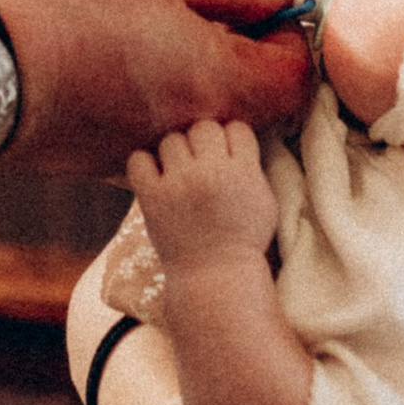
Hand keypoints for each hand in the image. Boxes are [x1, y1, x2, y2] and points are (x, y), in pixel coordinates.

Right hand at [0, 0, 310, 170]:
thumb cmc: (67, 3)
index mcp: (217, 90)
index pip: (293, 77)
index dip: (289, 29)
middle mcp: (185, 133)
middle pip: (229, 73)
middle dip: (216, 6)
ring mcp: (135, 149)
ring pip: (167, 75)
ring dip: (155, 14)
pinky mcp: (88, 152)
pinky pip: (123, 96)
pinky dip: (114, 50)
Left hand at [128, 121, 278, 271]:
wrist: (215, 276)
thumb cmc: (242, 238)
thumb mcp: (264, 200)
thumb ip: (252, 165)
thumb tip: (235, 134)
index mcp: (244, 172)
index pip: (236, 128)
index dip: (231, 140)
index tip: (228, 157)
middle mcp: (211, 173)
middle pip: (203, 128)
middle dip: (204, 143)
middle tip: (203, 164)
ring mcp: (179, 184)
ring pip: (172, 140)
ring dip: (176, 154)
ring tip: (181, 174)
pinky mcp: (152, 197)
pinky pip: (138, 159)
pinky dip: (144, 164)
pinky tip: (156, 176)